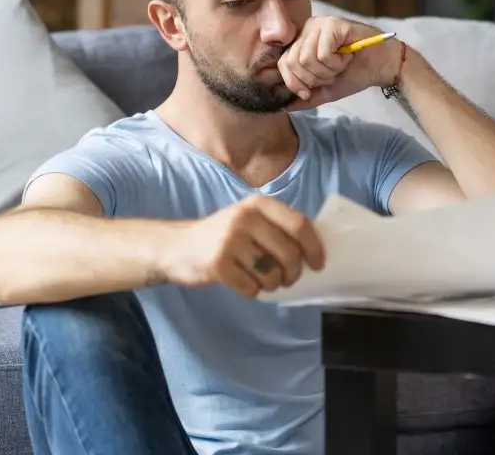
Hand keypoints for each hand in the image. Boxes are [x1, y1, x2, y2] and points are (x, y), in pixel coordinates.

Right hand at [159, 194, 325, 297]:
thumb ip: (277, 227)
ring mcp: (230, 241)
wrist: (177, 247)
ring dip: (272, 284)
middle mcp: (245, 218)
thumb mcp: (250, 220)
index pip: (299, 225)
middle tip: (287, 279)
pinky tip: (242, 283)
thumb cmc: (223, 236)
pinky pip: (251, 288)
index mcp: (259, 204)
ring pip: (272, 274)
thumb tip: (314, 251)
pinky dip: (252, 291)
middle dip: (293, 273)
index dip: (314, 248)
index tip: (318, 264)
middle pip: (289, 254)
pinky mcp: (218, 265)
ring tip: (263, 280)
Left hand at [278, 16, 403, 110]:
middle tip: (333, 75)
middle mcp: (308, 28)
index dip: (294, 83)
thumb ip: (305, 98)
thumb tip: (283, 107)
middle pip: (292, 62)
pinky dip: (336, 63)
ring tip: (341, 65)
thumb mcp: (325, 90)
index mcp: (302, 41)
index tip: (310, 92)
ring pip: (306, 59)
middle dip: (314, 78)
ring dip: (327, 71)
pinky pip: (322, 53)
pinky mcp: (333, 24)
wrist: (381, 67)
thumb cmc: (354, 74)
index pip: (283, 64)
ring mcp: (320, 24)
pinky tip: (347, 57)